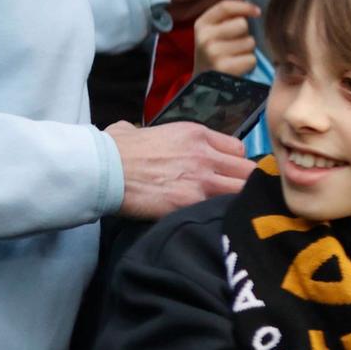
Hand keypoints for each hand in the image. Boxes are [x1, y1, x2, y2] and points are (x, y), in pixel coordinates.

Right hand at [107, 120, 253, 219]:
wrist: (103, 169)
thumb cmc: (114, 149)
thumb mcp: (140, 129)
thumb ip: (145, 131)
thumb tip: (129, 131)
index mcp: (197, 134)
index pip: (238, 150)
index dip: (234, 164)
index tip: (226, 175)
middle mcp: (206, 155)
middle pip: (247, 170)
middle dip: (243, 183)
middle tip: (231, 196)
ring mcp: (201, 179)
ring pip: (242, 190)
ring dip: (236, 200)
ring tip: (227, 210)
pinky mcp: (190, 202)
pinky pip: (220, 208)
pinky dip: (220, 215)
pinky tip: (213, 220)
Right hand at [193, 0, 261, 76]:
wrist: (204, 84)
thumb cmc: (215, 52)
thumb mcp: (215, 31)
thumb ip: (229, 16)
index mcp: (201, 24)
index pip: (226, 6)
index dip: (245, 6)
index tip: (257, 12)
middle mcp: (204, 37)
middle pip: (242, 24)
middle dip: (245, 34)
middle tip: (236, 44)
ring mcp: (213, 53)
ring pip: (249, 42)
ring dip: (248, 49)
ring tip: (235, 56)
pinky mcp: (224, 68)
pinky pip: (251, 58)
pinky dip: (249, 63)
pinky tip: (237, 67)